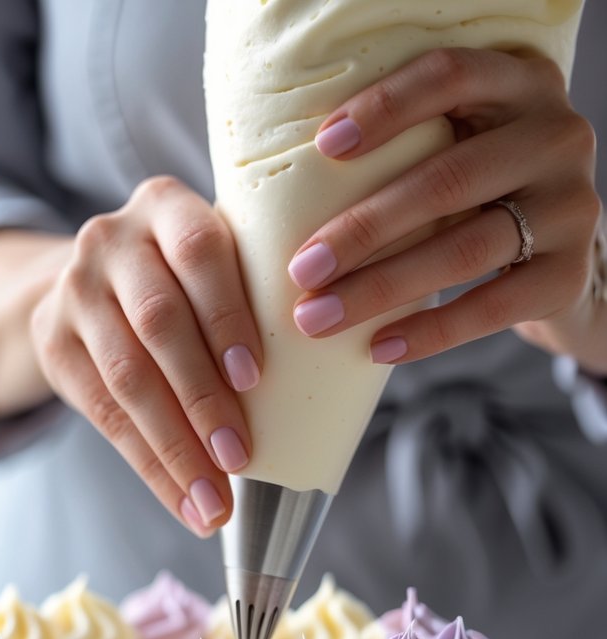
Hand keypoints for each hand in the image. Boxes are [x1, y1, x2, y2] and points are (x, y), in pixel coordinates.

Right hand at [30, 176, 260, 535]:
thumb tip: (328, 383)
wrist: (90, 285)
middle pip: (159, 323)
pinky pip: (104, 416)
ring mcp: (73, 290)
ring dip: (176, 448)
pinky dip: (151, 466)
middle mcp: (111, 239)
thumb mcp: (214, 262)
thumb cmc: (184, 282)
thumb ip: (254, 294)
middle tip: (240, 458)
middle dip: (203, 398)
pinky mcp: (53, 342)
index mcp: (165, 205)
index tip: (256, 378)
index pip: (199, 251)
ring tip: (214, 500)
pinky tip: (184, 501)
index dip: (227, 316)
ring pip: (128, 378)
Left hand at [286, 49, 601, 368]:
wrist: (555, 264)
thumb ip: (405, 150)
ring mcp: (572, 206)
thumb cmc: (478, 202)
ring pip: (465, 249)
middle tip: (301, 271)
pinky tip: (379, 347)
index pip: (450, 77)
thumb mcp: (456, 153)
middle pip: (447, 179)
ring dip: (381, 288)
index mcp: (519, 85)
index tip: (322, 146)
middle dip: (362, 230)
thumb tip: (281, 189)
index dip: (386, 107)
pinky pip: (492, 306)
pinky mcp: (570, 274)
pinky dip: (430, 331)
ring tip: (320, 318)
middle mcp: (556, 136)